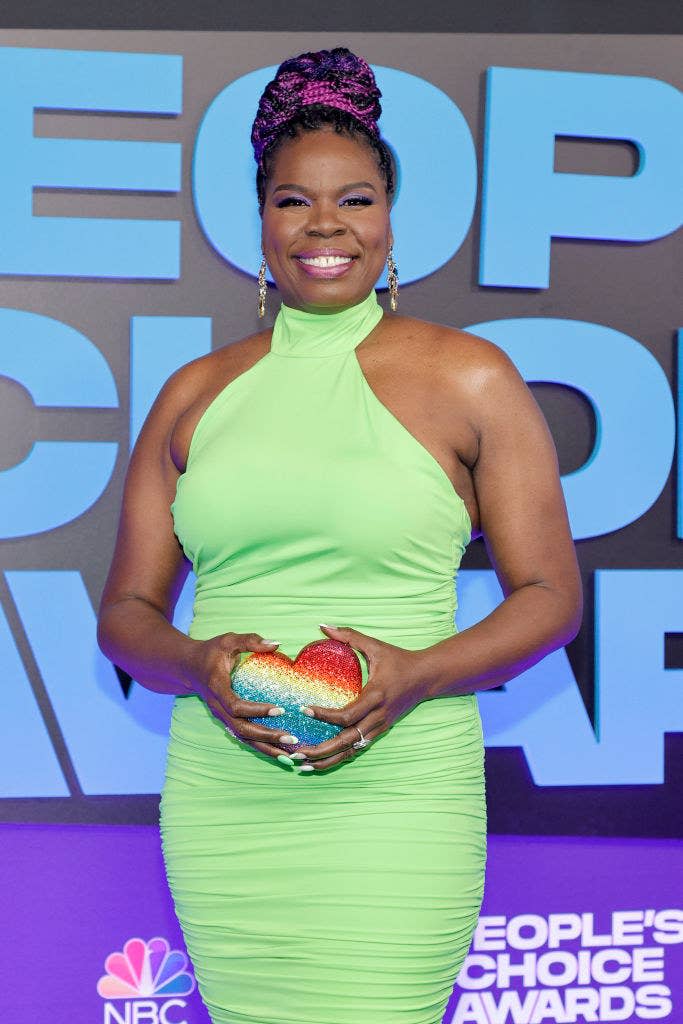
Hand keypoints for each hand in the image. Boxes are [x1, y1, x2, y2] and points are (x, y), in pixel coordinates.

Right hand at [187, 631, 298, 763]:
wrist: (188, 667)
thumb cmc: (211, 652)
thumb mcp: (228, 640)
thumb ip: (250, 640)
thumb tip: (277, 644)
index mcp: (217, 688)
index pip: (236, 706)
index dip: (257, 710)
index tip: (280, 710)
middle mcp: (218, 707)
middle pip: (241, 729)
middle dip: (266, 736)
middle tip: (291, 738)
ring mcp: (221, 716)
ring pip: (243, 737)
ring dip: (265, 747)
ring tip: (289, 754)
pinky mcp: (227, 720)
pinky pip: (244, 736)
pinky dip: (260, 745)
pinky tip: (279, 751)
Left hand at [293, 624, 429, 770]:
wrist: (427, 677)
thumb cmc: (399, 659)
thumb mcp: (376, 645)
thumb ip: (349, 636)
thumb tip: (323, 626)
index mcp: (376, 695)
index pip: (347, 714)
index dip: (325, 715)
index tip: (304, 710)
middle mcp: (378, 716)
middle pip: (347, 740)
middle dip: (321, 749)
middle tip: (296, 752)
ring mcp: (380, 726)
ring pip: (351, 750)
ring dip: (327, 760)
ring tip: (302, 764)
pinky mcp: (380, 731)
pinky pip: (357, 748)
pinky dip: (339, 758)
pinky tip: (320, 762)